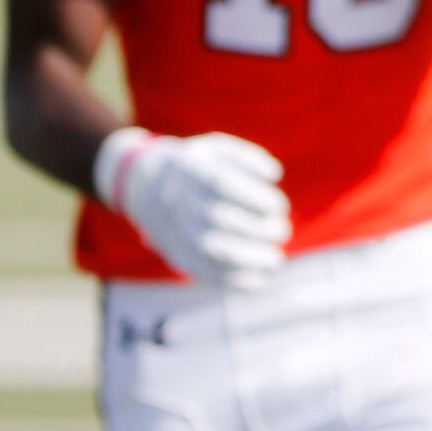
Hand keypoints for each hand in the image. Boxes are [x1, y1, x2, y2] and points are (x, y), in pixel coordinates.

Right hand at [92, 127, 290, 288]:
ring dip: (250, 259)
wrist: (150, 191)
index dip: (255, 197)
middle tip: (282, 230)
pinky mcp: (178, 256)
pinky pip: (205, 272)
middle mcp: (181, 201)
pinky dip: (235, 280)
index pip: (223, 183)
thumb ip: (249, 158)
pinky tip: (260, 278)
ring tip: (276, 261)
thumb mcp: (218, 150)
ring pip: (212, 250)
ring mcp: (177, 231)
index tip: (280, 205)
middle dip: (258, 229)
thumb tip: (274, 174)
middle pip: (220, 218)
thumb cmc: (199, 168)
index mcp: (191, 169)